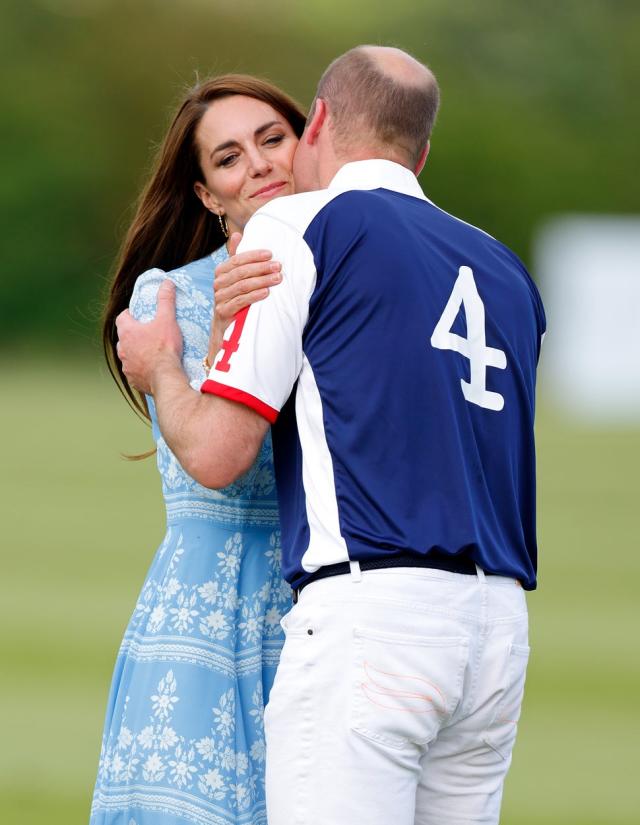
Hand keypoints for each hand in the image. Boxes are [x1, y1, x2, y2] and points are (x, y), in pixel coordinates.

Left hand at [116, 280, 182, 394]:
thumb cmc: (164, 348)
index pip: (122, 318)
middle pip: (124, 338)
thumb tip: (166, 283)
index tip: (138, 315)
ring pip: (128, 356)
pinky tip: (151, 370)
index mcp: (128, 332)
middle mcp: (123, 349)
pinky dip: (140, 370)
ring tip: (150, 353)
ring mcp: (126, 366)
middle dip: (133, 335)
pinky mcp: (133, 379)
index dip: (129, 315)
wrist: (165, 377)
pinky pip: (134, 373)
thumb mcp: (167, 320)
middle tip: (147, 334)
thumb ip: (165, 300)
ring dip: (136, 354)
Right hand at [207, 232, 281, 362]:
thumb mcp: (236, 279)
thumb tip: (237, 234)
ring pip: (241, 286)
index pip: (236, 259)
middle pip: (240, 272)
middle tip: (278, 266)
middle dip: (261, 268)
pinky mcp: (223, 313)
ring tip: (277, 279)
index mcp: (221, 272)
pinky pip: (239, 302)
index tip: (270, 254)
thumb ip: (237, 259)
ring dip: (261, 281)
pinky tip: (266, 293)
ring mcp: (219, 299)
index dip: (253, 255)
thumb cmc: (235, 301)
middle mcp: (218, 284)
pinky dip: (254, 296)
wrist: (225, 331)